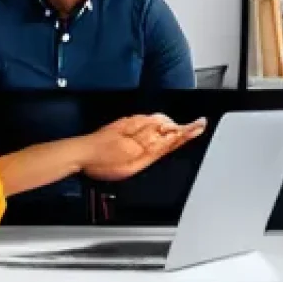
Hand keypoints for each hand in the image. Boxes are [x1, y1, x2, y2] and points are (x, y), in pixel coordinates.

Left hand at [80, 114, 205, 181]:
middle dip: (180, 128)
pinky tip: (154, 131)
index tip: (201, 125)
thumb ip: (156, 148)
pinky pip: (146, 121)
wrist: (81, 153)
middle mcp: (139, 125)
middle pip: (167, 125)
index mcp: (144, 133)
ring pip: (157, 122)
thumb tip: (174, 135)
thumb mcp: (134, 160)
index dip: (189, 130)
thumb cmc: (104, 159)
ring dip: (168, 126)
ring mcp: (131, 124)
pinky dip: (155, 125)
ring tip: (177, 131)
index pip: (173, 132)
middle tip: (193, 129)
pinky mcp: (123, 124)